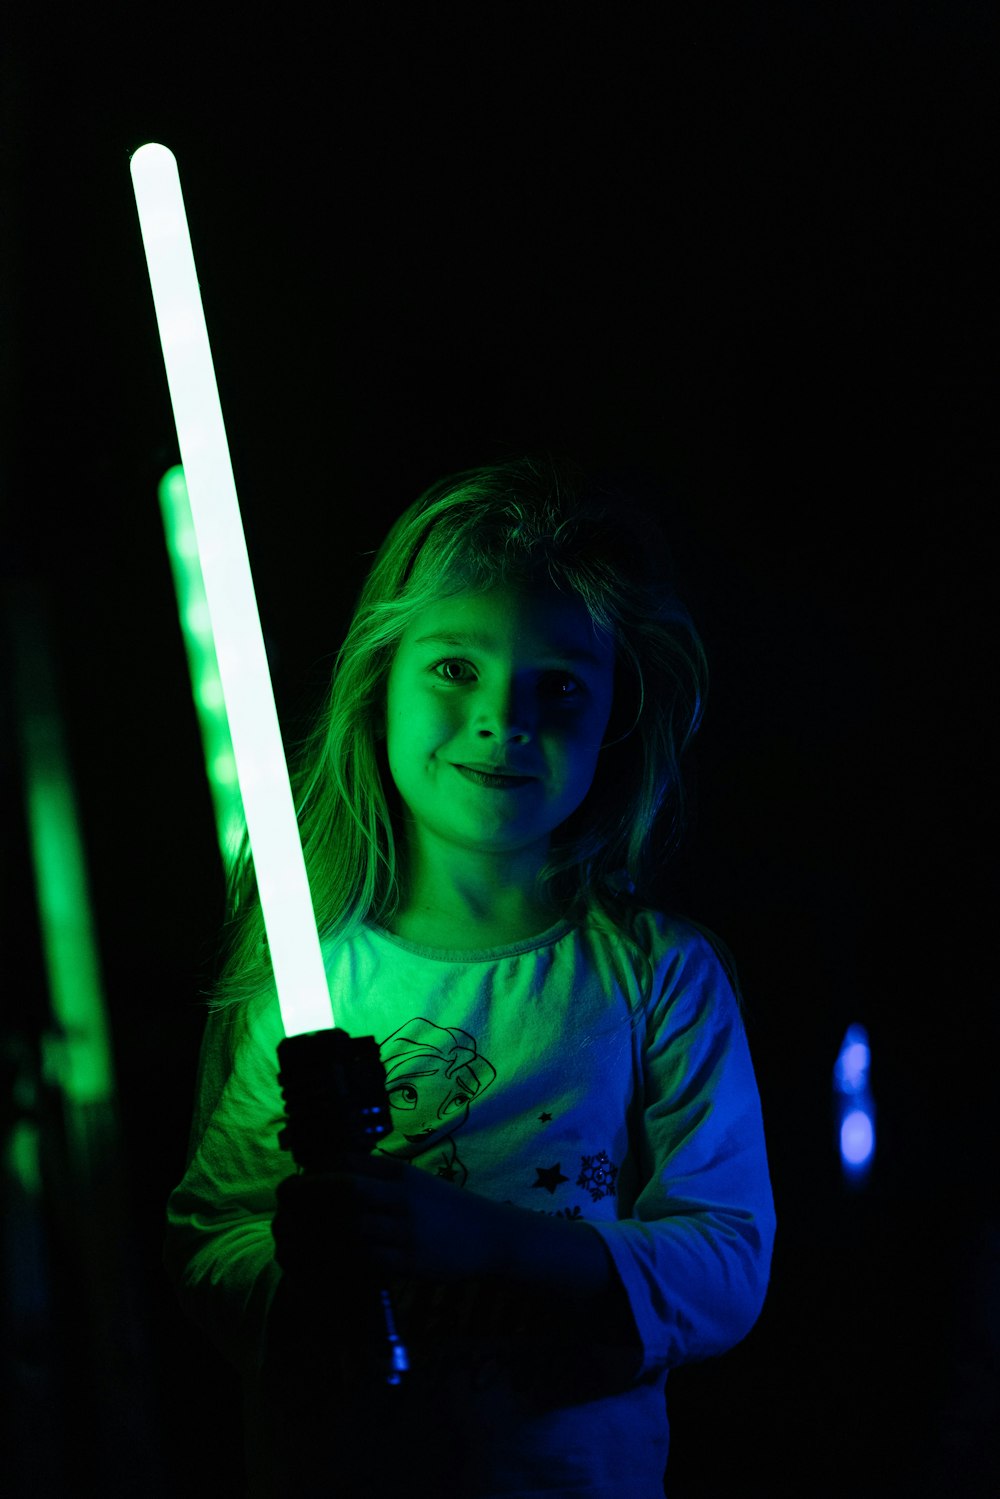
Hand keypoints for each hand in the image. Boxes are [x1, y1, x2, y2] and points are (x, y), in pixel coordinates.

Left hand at [273, 1154, 518, 1282]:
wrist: (492, 1236)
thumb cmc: (447, 1208)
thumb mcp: (416, 1181)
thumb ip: (380, 1176)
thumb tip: (332, 1170)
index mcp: (403, 1174)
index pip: (352, 1164)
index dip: (317, 1173)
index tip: (293, 1184)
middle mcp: (404, 1198)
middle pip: (346, 1193)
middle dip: (309, 1199)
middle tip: (283, 1208)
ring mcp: (409, 1231)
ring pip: (352, 1229)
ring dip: (318, 1234)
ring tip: (293, 1239)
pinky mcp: (413, 1263)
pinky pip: (367, 1263)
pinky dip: (341, 1263)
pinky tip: (321, 1266)